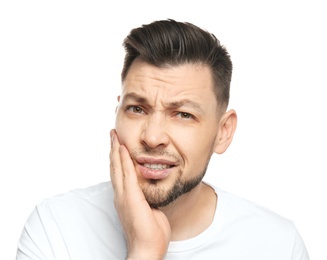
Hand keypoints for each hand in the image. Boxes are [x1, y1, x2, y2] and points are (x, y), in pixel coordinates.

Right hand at [110, 129, 170, 259]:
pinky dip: (124, 160)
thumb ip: (148, 198)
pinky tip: (123, 148)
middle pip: (115, 166)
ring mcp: (123, 195)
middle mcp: (121, 194)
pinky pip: (126, 173)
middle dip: (113, 149)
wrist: (147, 248)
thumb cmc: (150, 233)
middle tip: (113, 134)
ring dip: (116, 150)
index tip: (118, 144)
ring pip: (117, 167)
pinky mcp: (130, 197)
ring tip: (114, 136)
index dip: (118, 158)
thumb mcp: (149, 210)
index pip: (119, 173)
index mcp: (125, 197)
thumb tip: (152, 190)